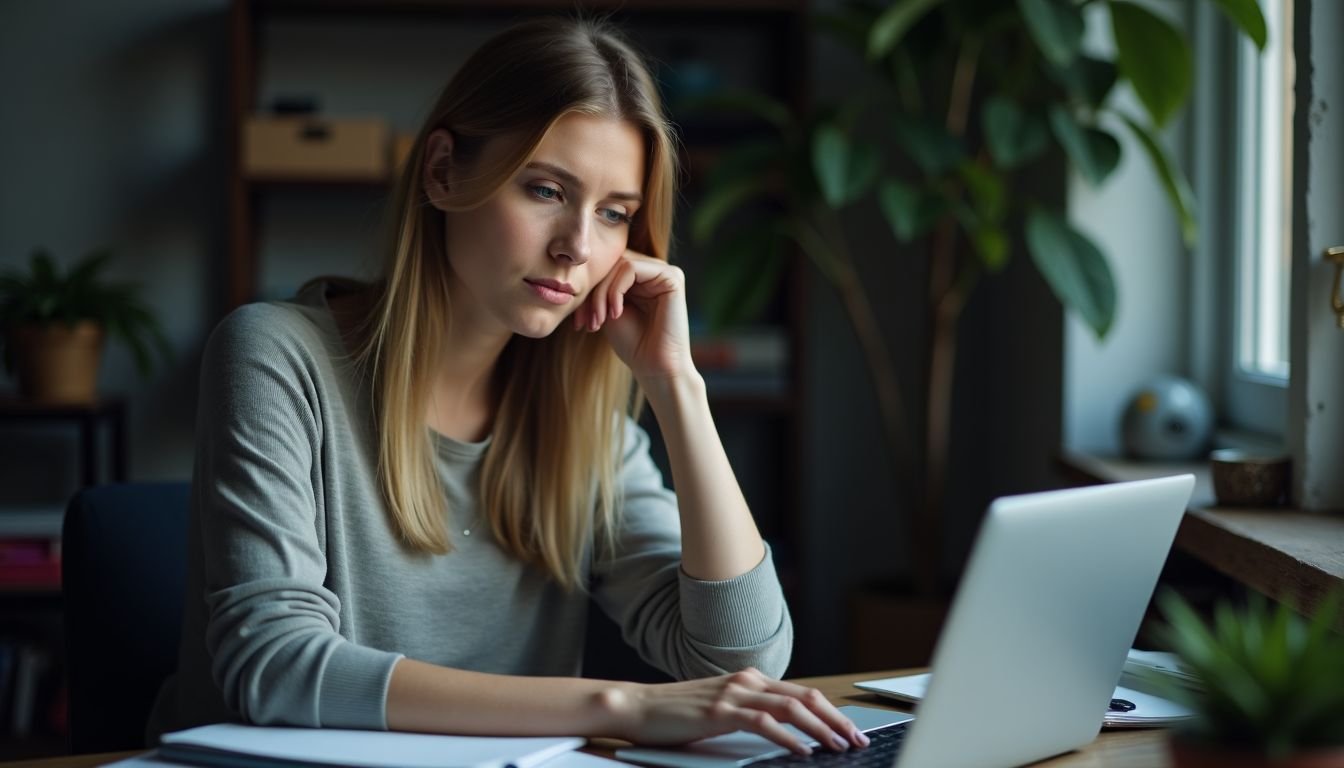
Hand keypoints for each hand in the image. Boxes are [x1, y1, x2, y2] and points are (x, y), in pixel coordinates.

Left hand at [573, 250, 693, 383]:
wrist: (655, 368)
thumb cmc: (633, 344)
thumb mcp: (607, 310)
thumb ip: (600, 286)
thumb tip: (581, 267)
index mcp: (642, 278)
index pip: (608, 267)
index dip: (589, 289)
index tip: (578, 321)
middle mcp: (655, 271)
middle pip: (612, 263)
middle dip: (593, 292)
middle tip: (585, 321)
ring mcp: (665, 271)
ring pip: (619, 264)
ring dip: (601, 294)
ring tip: (598, 321)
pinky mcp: (672, 277)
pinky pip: (631, 269)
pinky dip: (615, 291)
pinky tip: (615, 314)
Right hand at [608, 668, 869, 754]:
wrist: (638, 707)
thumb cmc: (677, 714)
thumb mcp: (722, 710)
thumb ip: (752, 714)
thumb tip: (789, 734)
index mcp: (750, 679)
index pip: (803, 693)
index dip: (831, 712)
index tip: (851, 731)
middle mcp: (746, 681)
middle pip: (805, 697)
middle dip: (836, 720)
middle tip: (857, 740)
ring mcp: (733, 693)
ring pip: (791, 707)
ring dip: (821, 729)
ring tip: (839, 747)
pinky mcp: (720, 711)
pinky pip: (764, 722)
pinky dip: (788, 737)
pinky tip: (803, 752)